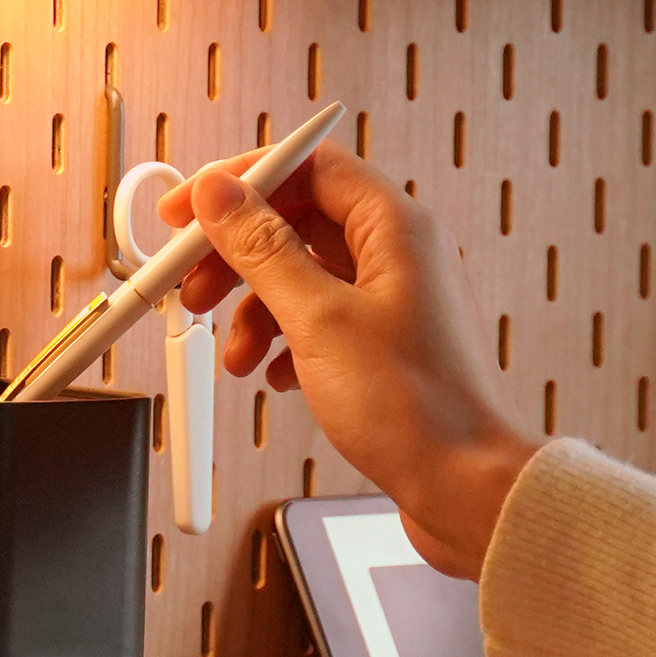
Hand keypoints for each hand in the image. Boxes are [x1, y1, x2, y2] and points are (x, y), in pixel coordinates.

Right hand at [174, 139, 538, 582]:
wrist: (466, 490)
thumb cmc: (418, 409)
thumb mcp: (319, 320)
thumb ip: (263, 250)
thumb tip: (221, 196)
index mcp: (397, 228)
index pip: (308, 166)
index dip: (241, 181)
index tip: (189, 207)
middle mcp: (402, 255)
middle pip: (299, 221)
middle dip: (238, 254)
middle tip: (192, 284)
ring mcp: (396, 301)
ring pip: (304, 277)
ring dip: (255, 309)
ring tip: (234, 352)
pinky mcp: (387, 346)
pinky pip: (320, 320)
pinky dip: (285, 341)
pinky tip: (273, 374)